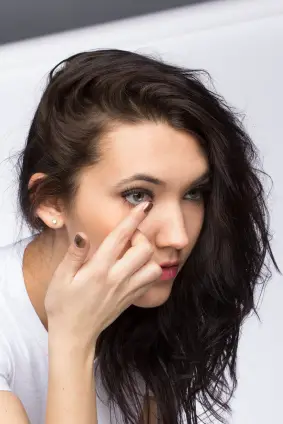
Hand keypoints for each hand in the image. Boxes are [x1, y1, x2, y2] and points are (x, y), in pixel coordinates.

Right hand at [44, 201, 161, 352]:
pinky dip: (148, 270)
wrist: (74, 336)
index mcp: (98, 270)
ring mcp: (127, 291)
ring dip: (147, 256)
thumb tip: (83, 234)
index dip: (133, 219)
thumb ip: (74, 255)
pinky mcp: (131, 299)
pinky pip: (150, 282)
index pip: (120, 238)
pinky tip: (134, 267)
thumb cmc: (62, 305)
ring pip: (153, 267)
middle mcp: (117, 279)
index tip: (144, 206)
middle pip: (144, 250)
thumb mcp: (60, 278)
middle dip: (141, 237)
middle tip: (128, 237)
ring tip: (132, 253)